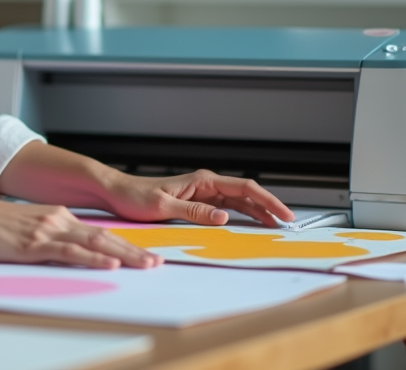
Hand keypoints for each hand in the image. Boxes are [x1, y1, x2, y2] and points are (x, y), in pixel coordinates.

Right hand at [0, 192, 161, 269]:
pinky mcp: (34, 244)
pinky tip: (110, 266)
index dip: (123, 244)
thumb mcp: (24, 228)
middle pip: (104, 237)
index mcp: (56, 216)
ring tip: (146, 265)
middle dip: (133, 251)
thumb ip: (45, 236)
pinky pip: (71, 253)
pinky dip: (93, 259)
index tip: (143, 255)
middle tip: (157, 263)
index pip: (98, 232)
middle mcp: (58, 220)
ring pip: (94, 244)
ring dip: (123, 256)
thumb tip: (61, 249)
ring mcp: (47, 231)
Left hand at [104, 169, 295, 227]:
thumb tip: (224, 216)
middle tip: (287, 222)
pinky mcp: (196, 201)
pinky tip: (249, 223)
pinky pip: (225, 206)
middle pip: (245, 193)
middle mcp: (205, 184)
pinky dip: (240, 214)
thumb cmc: (136, 196)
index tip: (283, 213)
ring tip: (274, 225)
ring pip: (238, 200)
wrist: (118, 192)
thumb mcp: (163, 207)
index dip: (267, 199)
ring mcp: (202, 192)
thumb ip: (194, 212)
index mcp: (202, 181)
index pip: (243, 187)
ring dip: (256, 211)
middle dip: (268, 206)